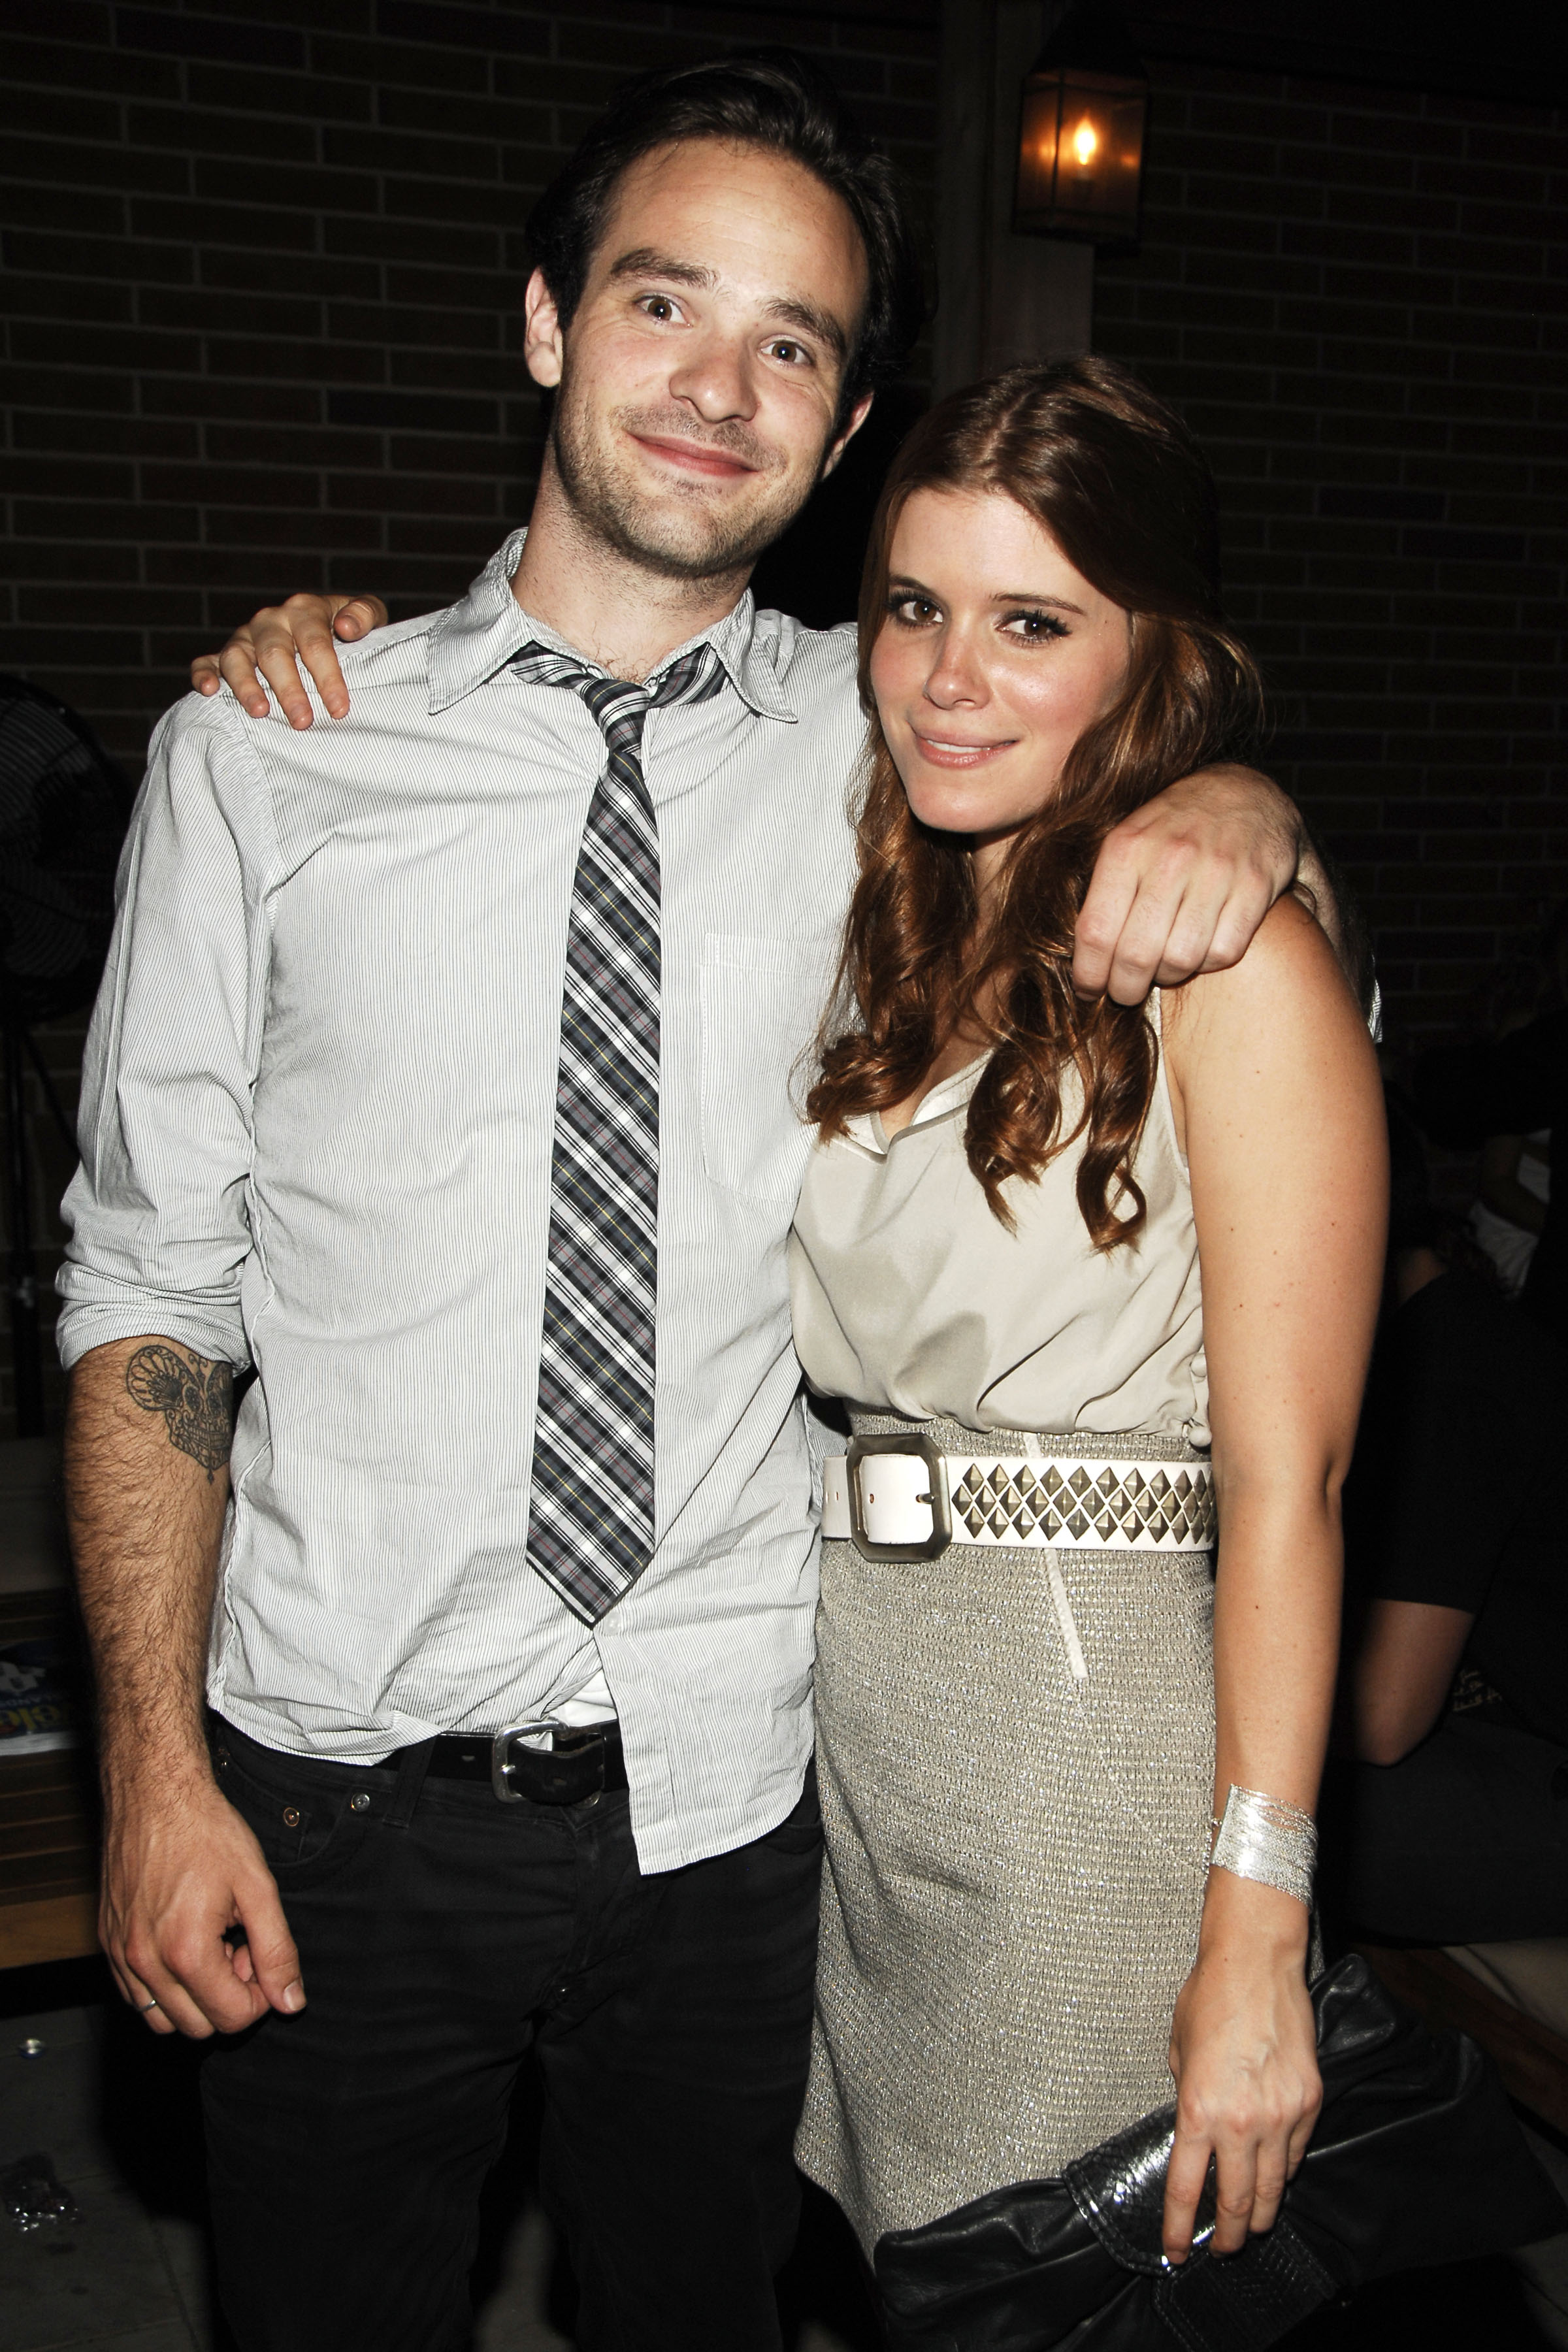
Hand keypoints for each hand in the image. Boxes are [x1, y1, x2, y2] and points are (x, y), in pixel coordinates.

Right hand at [100, 1764, 304, 2038]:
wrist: (155, 1793)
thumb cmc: (206, 1831)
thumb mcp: (258, 1887)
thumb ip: (277, 1950)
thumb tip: (291, 2002)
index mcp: (185, 1952)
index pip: (232, 2019)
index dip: (259, 1994)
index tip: (258, 1953)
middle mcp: (144, 1963)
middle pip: (197, 2027)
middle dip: (227, 1996)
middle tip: (237, 1945)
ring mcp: (119, 1955)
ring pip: (161, 2019)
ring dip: (193, 1996)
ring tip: (210, 1943)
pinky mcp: (106, 1943)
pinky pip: (134, 1995)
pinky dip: (163, 1985)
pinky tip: (182, 1939)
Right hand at [190, 593, 388, 729]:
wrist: (325, 630)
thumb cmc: (350, 631)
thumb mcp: (368, 617)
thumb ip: (365, 615)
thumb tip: (347, 628)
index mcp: (305, 610)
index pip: (314, 643)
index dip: (327, 676)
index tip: (338, 709)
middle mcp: (271, 621)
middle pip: (275, 653)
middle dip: (289, 689)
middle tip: (302, 721)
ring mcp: (246, 638)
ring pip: (238, 657)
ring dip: (247, 686)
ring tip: (260, 712)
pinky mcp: (225, 655)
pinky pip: (207, 661)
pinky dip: (204, 674)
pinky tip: (209, 691)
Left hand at [1073, 765, 1299, 1003]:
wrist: (1244, 792)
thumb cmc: (1173, 828)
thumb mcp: (1128, 840)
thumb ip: (1103, 891)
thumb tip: (1079, 956)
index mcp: (1126, 847)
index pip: (1095, 932)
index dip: (1089, 974)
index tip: (1088, 990)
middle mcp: (1170, 857)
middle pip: (1136, 955)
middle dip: (1125, 988)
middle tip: (1125, 991)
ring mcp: (1216, 870)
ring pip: (1181, 959)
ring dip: (1168, 977)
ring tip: (1163, 970)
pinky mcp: (1256, 884)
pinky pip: (1224, 952)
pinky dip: (1208, 964)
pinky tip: (1200, 951)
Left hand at [1162, 1876, 1319, 2262]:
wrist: (1256, 1963)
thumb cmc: (1210, 1997)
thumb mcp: (1178, 2051)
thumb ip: (1186, 2097)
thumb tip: (1195, 2130)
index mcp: (1197, 2109)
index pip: (1186, 2190)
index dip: (1179, 2229)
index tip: (1175, 2251)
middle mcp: (1241, 2122)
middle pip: (1235, 2202)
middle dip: (1227, 2236)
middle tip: (1221, 2249)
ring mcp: (1281, 2116)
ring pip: (1272, 2188)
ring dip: (1259, 2214)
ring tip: (1249, 2226)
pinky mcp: (1309, 2102)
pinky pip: (1296, 2154)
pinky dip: (1284, 2171)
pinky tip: (1274, 2176)